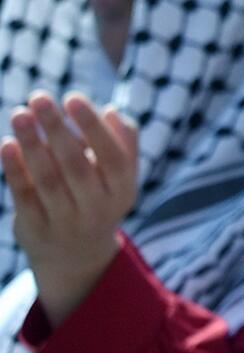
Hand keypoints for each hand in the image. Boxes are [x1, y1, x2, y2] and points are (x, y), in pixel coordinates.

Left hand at [1, 92, 138, 324]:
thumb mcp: (121, 174)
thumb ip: (122, 141)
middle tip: (39, 97)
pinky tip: (7, 144)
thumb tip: (110, 112)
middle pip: (75, 165)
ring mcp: (65, 222)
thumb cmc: (100, 195)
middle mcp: (96, 208)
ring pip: (47, 179)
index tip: (72, 97)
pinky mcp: (35, 229)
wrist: (77, 255)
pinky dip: (15, 169)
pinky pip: (24, 196)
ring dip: (31, 144)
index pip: (112, 156)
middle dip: (56, 129)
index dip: (92, 127)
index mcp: (122, 190)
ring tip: (20, 113)